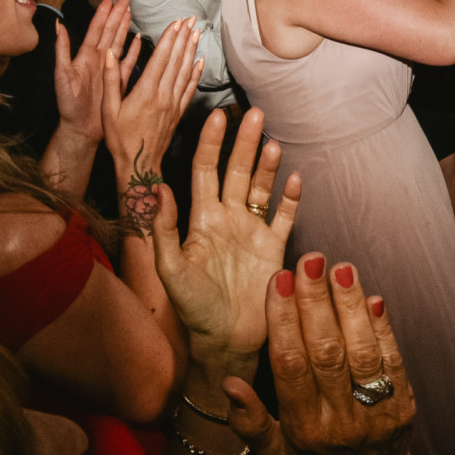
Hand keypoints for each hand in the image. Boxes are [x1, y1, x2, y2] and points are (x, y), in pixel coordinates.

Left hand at [51, 0, 136, 155]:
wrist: (80, 128)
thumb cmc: (69, 105)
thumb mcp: (62, 75)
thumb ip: (62, 50)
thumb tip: (58, 25)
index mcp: (85, 56)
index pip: (96, 29)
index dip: (103, 12)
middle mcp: (98, 59)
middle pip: (110, 31)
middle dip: (117, 14)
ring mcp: (108, 69)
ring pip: (119, 42)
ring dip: (125, 27)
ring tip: (131, 12)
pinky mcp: (117, 80)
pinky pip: (128, 61)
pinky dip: (133, 50)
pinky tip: (139, 40)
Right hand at [105, 17, 205, 233]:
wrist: (139, 163)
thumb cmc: (119, 138)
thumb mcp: (108, 109)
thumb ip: (110, 80)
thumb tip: (108, 54)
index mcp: (146, 92)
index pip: (161, 58)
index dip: (169, 38)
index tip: (176, 22)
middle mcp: (164, 95)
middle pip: (176, 60)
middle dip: (183, 37)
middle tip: (191, 18)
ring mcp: (174, 104)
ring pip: (185, 71)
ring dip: (191, 50)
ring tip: (197, 32)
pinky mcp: (179, 112)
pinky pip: (190, 89)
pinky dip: (196, 73)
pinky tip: (200, 61)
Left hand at [153, 109, 299, 367]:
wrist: (225, 341)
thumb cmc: (192, 309)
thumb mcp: (170, 270)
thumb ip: (165, 229)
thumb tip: (159, 187)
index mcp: (201, 220)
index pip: (204, 172)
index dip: (210, 144)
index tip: (218, 116)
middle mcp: (227, 219)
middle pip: (236, 171)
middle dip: (244, 142)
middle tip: (255, 113)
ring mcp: (252, 232)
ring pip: (261, 188)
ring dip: (267, 165)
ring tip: (273, 142)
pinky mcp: (274, 248)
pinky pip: (284, 216)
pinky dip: (290, 198)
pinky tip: (295, 179)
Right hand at [224, 253, 417, 454]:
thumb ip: (250, 421)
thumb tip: (229, 384)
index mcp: (303, 430)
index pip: (290, 367)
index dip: (284, 322)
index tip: (278, 281)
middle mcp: (339, 420)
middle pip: (326, 352)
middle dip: (316, 302)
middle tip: (310, 260)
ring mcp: (375, 413)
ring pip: (362, 351)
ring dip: (351, 306)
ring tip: (340, 267)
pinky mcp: (404, 405)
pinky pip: (394, 360)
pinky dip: (384, 328)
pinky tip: (372, 297)